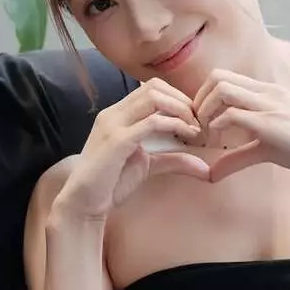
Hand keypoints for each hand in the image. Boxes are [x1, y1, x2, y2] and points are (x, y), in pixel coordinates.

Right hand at [55, 80, 208, 220]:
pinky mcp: (117, 140)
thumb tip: (205, 167)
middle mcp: (113, 113)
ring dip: (180, 109)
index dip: (176, 98)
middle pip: (154, 87)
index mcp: (117, 114)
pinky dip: (175, 125)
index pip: (150, 88)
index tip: (193, 118)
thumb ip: (173, 160)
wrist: (83, 202)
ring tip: (194, 128)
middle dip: (182, 100)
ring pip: (154, 97)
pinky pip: (152, 122)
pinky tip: (187, 135)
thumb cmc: (111, 184)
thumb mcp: (148, 166)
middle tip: (197, 121)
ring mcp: (114, 124)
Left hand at [193, 70, 289, 184]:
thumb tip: (211, 173)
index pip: (222, 77)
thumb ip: (237, 156)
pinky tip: (218, 143)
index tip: (201, 122)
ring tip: (206, 134)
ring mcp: (269, 105)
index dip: (204, 97)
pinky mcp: (271, 123)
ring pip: (221, 89)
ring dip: (205, 111)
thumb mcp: (265, 148)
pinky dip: (217, 127)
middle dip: (199, 100)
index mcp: (266, 92)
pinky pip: (232, 114)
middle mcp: (266, 92)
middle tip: (198, 126)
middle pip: (216, 76)